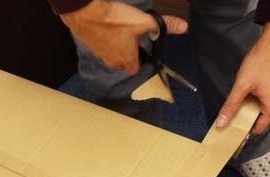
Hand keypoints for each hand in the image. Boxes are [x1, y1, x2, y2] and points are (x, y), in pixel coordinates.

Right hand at [60, 0, 187, 74]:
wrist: (85, 13)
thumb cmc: (115, 20)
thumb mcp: (144, 21)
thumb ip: (163, 25)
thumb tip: (184, 27)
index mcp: (125, 58)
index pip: (134, 70)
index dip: (140, 61)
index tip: (142, 50)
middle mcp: (111, 60)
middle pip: (121, 63)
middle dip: (127, 54)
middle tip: (131, 38)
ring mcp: (98, 53)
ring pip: (109, 54)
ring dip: (114, 46)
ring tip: (119, 30)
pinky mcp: (87, 44)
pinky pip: (98, 45)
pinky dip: (103, 39)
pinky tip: (105, 26)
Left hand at [215, 22, 269, 134]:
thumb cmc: (262, 60)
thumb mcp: (242, 86)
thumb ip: (231, 106)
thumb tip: (221, 122)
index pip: (260, 127)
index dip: (246, 128)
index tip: (236, 125)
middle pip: (265, 117)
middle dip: (252, 113)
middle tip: (240, 105)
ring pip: (269, 106)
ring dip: (258, 103)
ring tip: (248, 93)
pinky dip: (265, 95)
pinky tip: (257, 86)